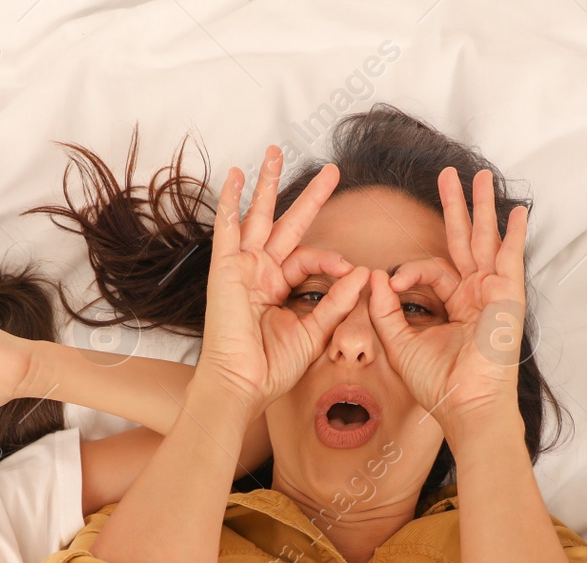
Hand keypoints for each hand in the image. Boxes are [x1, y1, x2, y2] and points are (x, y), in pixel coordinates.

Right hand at [198, 145, 368, 413]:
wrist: (242, 385)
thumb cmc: (272, 368)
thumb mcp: (314, 332)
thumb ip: (336, 303)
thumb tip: (361, 274)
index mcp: (279, 287)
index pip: (308, 258)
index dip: (330, 259)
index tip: (348, 268)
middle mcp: (260, 273)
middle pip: (287, 224)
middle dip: (308, 196)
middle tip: (332, 170)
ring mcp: (242, 268)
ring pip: (258, 217)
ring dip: (266, 184)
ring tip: (273, 153)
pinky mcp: (225, 270)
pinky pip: (228, 229)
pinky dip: (231, 202)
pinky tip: (236, 177)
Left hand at [365, 167, 526, 434]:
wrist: (465, 405)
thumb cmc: (438, 385)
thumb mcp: (399, 343)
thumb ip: (384, 310)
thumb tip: (373, 275)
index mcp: (455, 305)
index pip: (432, 270)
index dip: (409, 272)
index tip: (392, 285)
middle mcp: (476, 295)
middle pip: (463, 241)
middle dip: (456, 207)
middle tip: (448, 176)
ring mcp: (493, 293)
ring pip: (485, 240)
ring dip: (481, 207)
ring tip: (477, 175)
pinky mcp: (508, 297)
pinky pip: (511, 258)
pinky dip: (514, 234)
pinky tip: (517, 211)